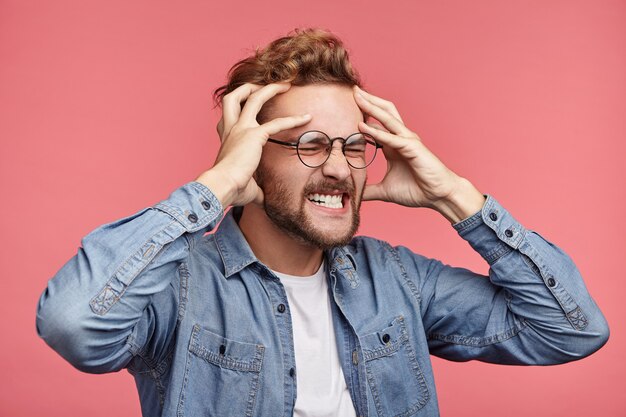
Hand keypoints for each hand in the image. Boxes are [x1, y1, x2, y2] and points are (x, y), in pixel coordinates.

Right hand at [195, 83, 310, 207]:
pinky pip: (277, 123)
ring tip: (286, 85)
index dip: (237, 109)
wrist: (222, 187)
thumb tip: (264, 201)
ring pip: (254, 97)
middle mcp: (230, 129)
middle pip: (233, 97)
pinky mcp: (254, 135)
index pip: (228, 116)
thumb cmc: (231, 189)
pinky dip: (293, 119)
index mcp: (225, 138)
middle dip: (248, 87)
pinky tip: (306, 118)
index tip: (249, 106)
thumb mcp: (245, 187)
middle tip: (264, 85)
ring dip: (270, 88)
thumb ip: (255, 190)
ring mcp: (241, 129)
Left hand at [353, 86, 484, 222]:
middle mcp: (400, 138)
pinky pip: (392, 138)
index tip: (344, 107)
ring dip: (371, 106)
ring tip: (356, 96)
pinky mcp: (413, 148)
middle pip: (383, 112)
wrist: (439, 196)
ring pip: (387, 118)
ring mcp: (407, 141)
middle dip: (368, 100)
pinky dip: (377, 132)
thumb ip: (370, 191)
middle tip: (351, 90)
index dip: (363, 114)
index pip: (376, 124)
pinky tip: (363, 126)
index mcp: (393, 145)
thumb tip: (355, 194)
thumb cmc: (417, 190)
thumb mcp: (386, 191)